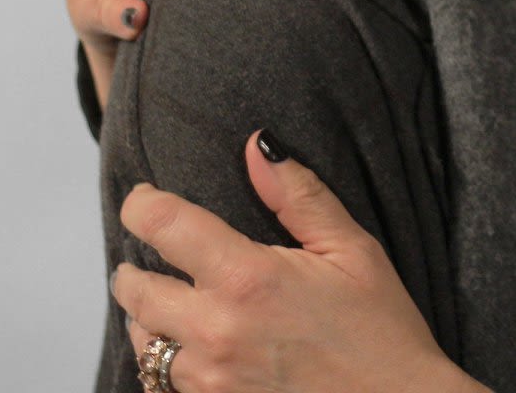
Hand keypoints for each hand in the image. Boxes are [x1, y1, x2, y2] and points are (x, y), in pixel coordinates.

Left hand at [113, 135, 484, 392]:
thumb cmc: (380, 331)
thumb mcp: (352, 250)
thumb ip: (299, 195)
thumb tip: (258, 147)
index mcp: (248, 278)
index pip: (162, 225)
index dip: (142, 204)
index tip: (144, 199)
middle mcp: (216, 330)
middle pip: (134, 288)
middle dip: (135, 266)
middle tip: (151, 256)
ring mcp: (209, 380)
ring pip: (142, 340)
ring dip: (149, 316)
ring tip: (173, 301)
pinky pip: (161, 383)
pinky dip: (166, 359)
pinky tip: (192, 347)